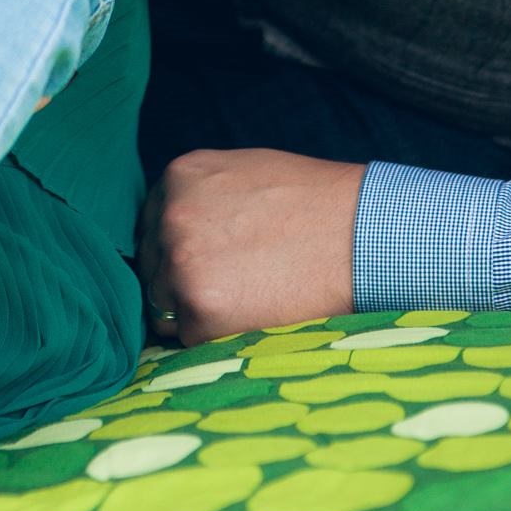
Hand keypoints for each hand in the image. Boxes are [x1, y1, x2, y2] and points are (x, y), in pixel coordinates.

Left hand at [137, 147, 364, 342]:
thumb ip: (200, 195)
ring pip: (164, 304)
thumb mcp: (242, 173)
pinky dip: (213, 335)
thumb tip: (174, 224)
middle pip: (152, 265)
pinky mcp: (200, 310)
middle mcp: (171, 217)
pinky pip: (188, 336)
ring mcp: (181, 264)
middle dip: (180, 279)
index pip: (152, 224)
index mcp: (179, 177)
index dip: (176, 247)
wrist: (359, 238)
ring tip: (246, 296)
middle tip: (232, 281)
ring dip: (193, 310)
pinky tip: (251, 314)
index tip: (208, 257)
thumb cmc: (311, 204)